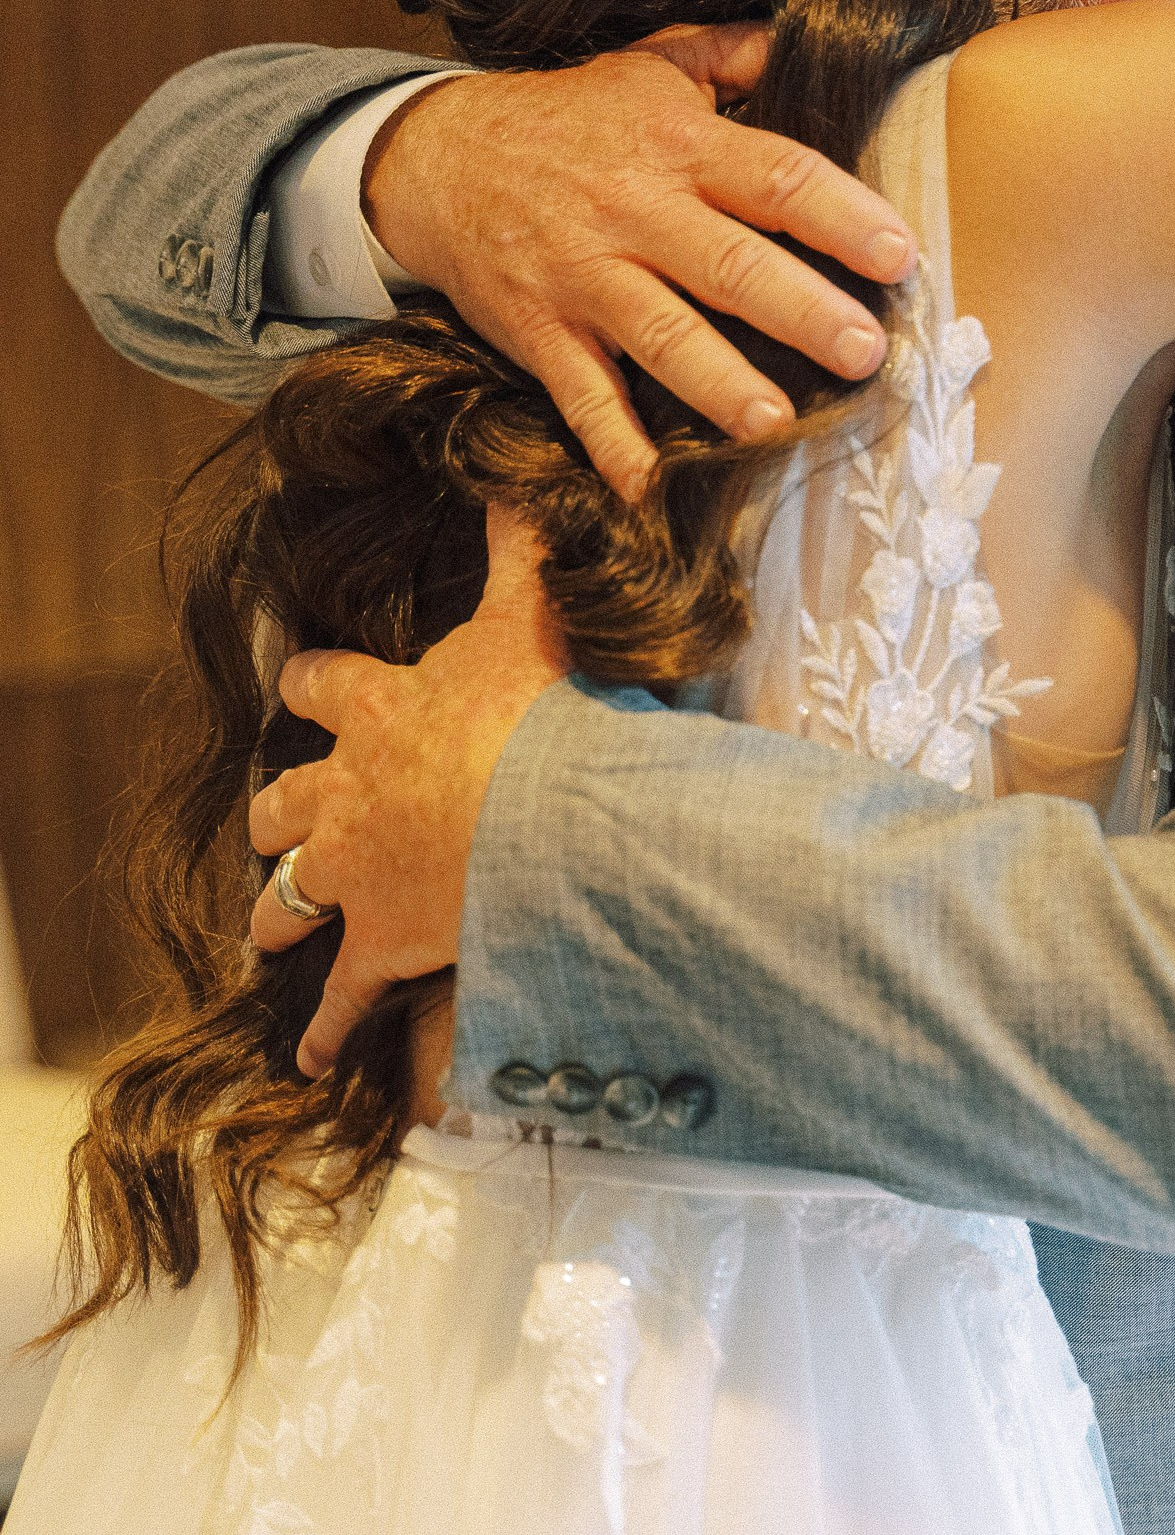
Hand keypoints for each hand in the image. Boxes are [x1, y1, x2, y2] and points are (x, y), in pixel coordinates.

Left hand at [248, 510, 566, 1074]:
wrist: (553, 821)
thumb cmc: (543, 717)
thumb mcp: (532, 614)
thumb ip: (523, 548)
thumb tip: (522, 476)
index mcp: (378, 709)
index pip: (321, 686)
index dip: (311, 685)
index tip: (301, 687)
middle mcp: (347, 791)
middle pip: (285, 799)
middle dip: (278, 809)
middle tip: (272, 821)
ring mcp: (356, 872)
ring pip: (289, 892)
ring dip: (274, 910)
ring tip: (262, 929)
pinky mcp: (381, 942)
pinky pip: (341, 997)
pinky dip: (323, 1030)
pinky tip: (305, 1058)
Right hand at [365, 24, 916, 498]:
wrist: (436, 157)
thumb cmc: (566, 118)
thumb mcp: (648, 67)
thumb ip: (732, 56)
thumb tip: (810, 38)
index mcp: (679, 147)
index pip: (775, 178)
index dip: (841, 215)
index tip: (900, 255)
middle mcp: (636, 213)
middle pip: (731, 266)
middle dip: (802, 312)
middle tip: (866, 352)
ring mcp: (585, 278)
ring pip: (663, 336)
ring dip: (720, 384)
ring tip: (775, 424)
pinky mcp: (541, 332)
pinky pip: (581, 397)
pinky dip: (612, 446)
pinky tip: (652, 488)